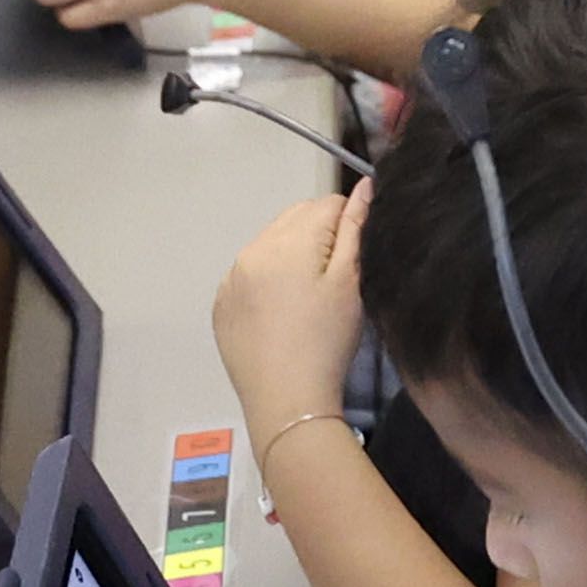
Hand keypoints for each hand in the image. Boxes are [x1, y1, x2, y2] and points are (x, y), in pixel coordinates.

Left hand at [214, 189, 367, 429]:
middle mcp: (251, 251)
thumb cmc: (327, 340)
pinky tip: (283, 309)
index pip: (326, 204)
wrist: (285, 399)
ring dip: (293, 252)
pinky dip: (269, 276)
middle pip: (295, 217)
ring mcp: (231, 278)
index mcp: (286, 243)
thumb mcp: (351, 282)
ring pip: (271, 241)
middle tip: (333, 277)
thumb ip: (356, 228)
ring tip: (307, 295)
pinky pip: (250, 270)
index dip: (349, 224)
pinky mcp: (221, 303)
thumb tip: (365, 186)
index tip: (354, 260)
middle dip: (319, 233)